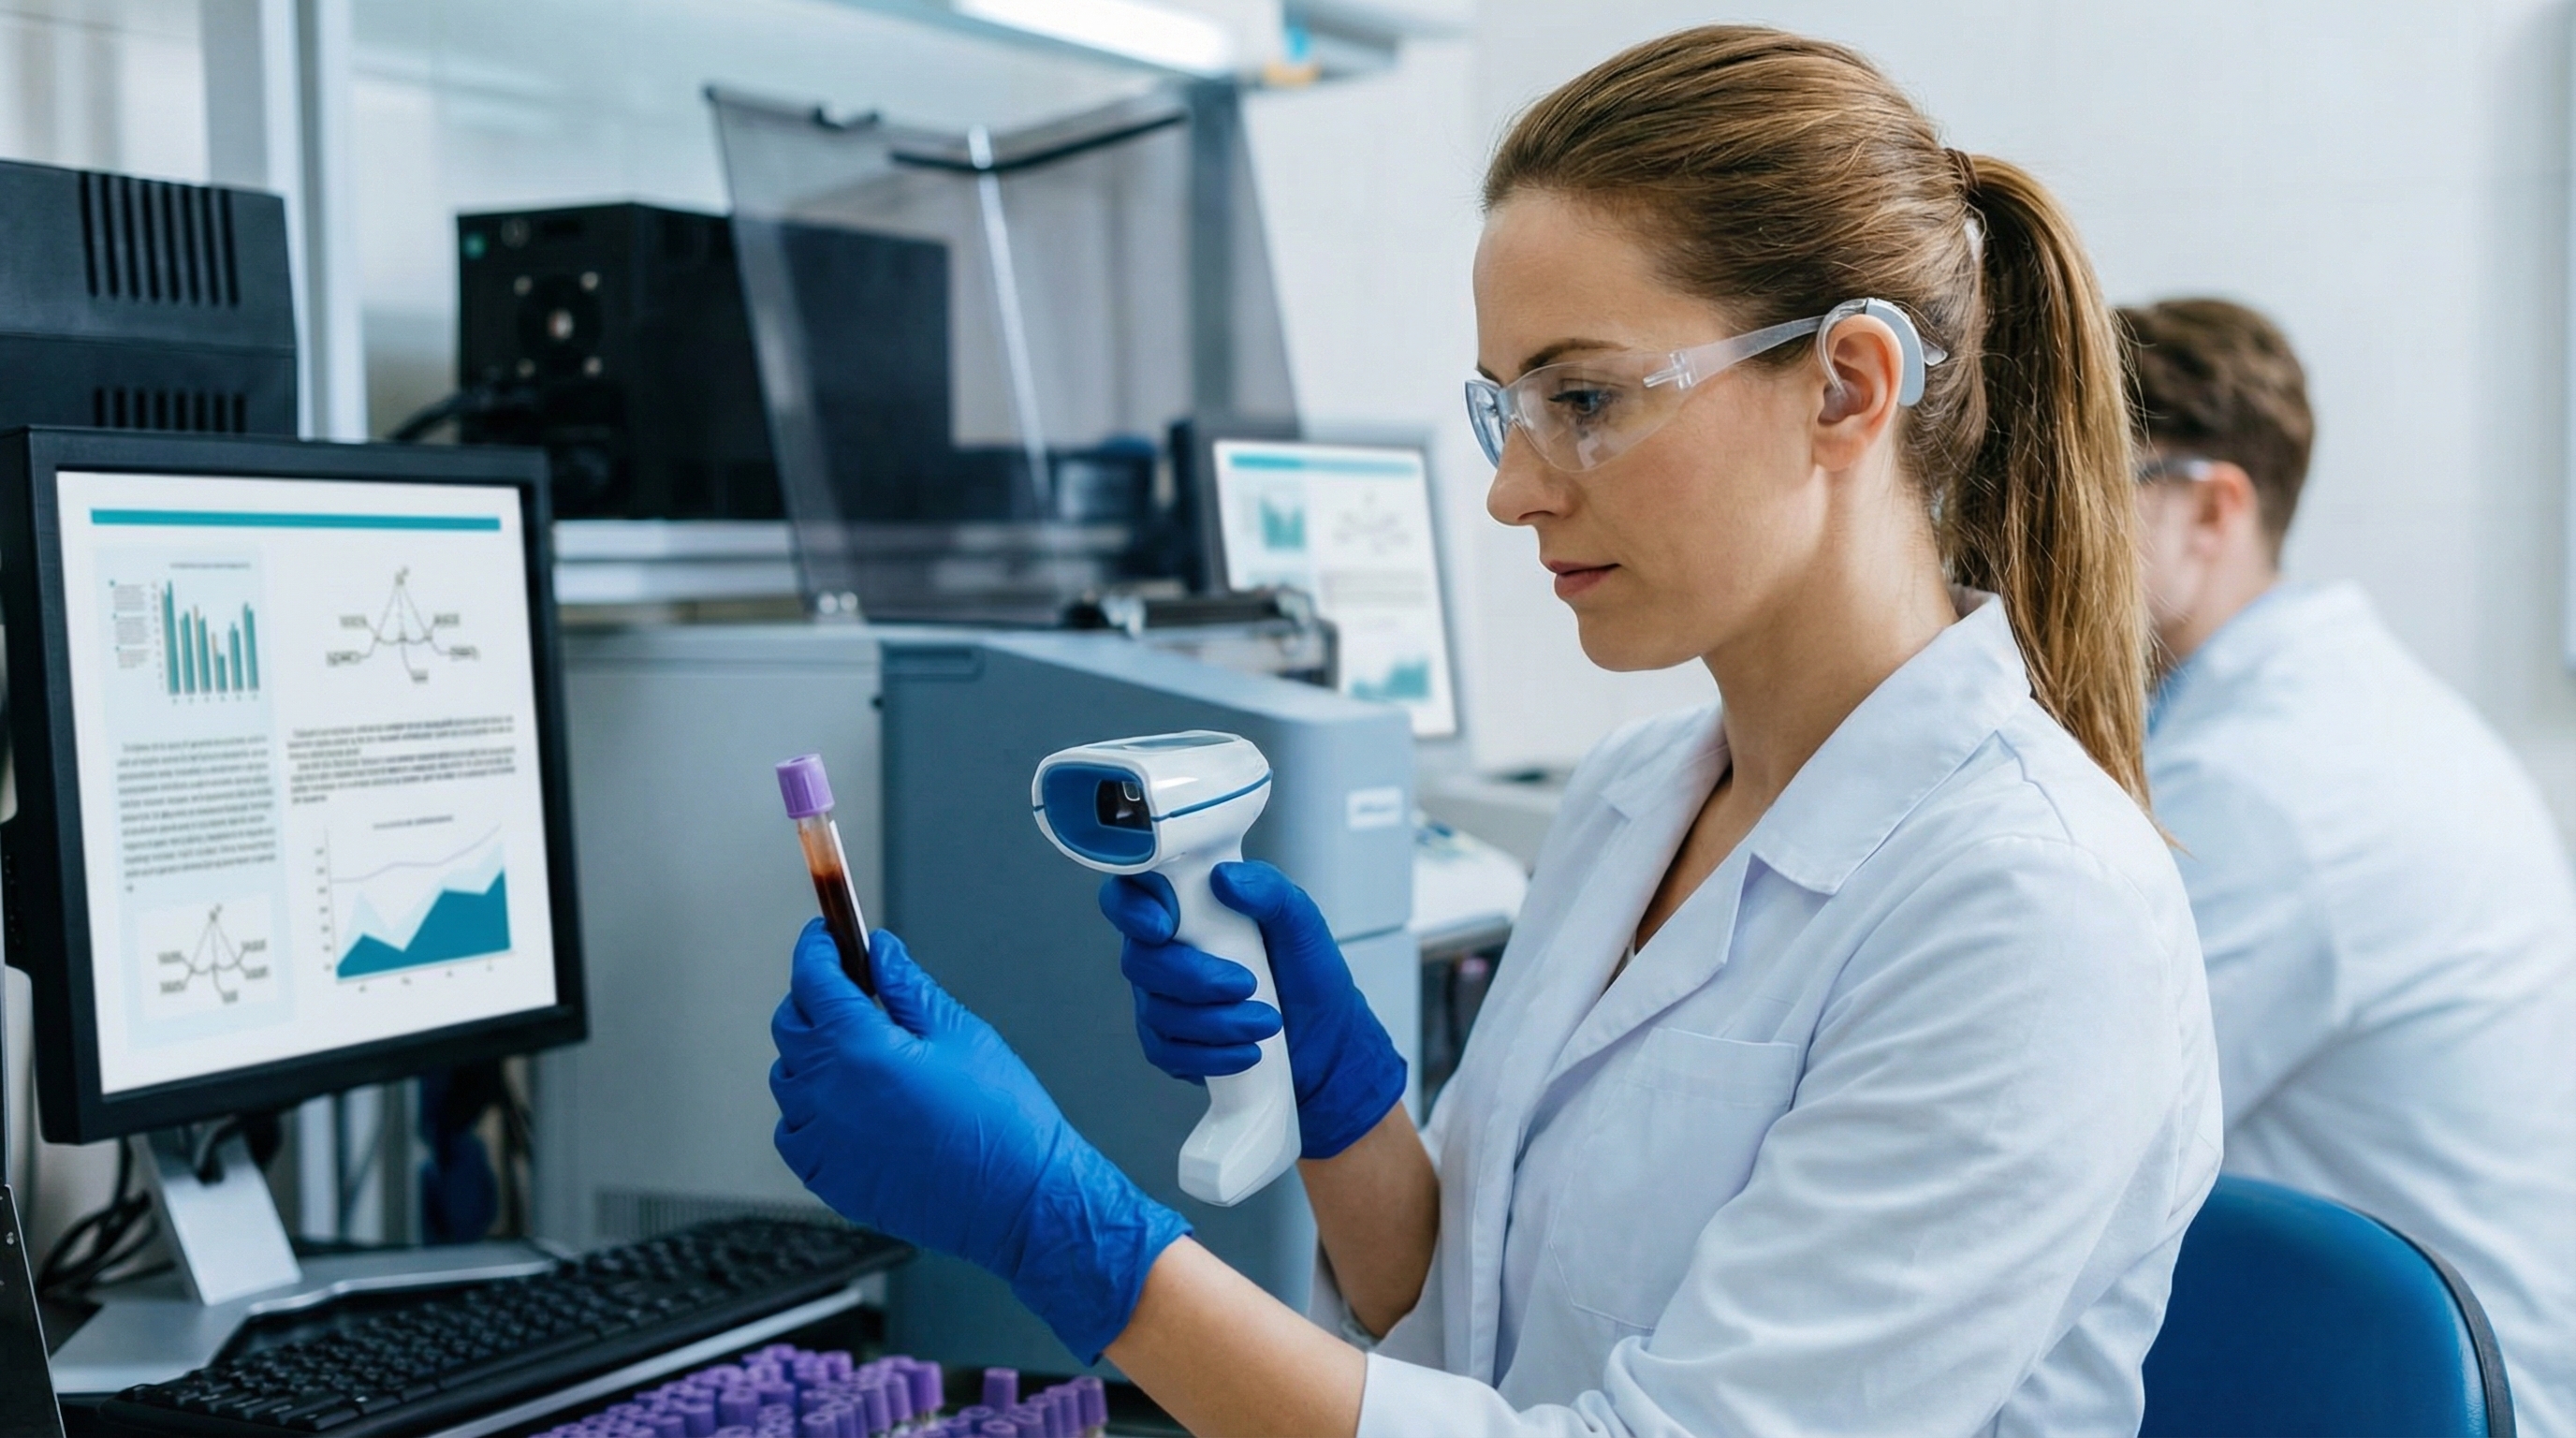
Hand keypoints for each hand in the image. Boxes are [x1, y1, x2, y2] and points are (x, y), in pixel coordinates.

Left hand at [771, 919, 1189, 1361]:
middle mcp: (826, 1093)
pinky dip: (808, 1108)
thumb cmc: (1001, 1118)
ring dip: (811, 1053)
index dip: (815, 948)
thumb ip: (907, 986)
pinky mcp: (826, 1178)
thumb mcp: (960, 1032)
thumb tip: (880, 950)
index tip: (825, 935)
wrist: (1017, 1200)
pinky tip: (849, 1104)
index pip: (812, 979)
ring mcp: (820, 1141)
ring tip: (858, 1051)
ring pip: (788, 1078)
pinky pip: (794, 1129)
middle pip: (791, 1025)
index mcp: (858, 1047)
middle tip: (850, 989)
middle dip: (813, 996)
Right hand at [1099, 861, 1406, 1160]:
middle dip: (1193, 978)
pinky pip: (1168, 1053)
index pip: (1128, 897)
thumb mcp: (1302, 922)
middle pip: (1140, 962)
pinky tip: (1247, 1051)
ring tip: (1266, 1021)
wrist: (1325, 1037)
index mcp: (1186, 909)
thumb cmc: (1306, 972)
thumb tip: (1225, 879)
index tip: (1164, 925)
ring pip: (1158, 1011)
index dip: (1132, 909)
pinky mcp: (1171, 1044)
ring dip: (1215, 1021)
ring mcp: (1162, 1000)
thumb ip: (1269, 891)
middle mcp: (1165, 952)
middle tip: (1245, 983)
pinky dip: (1211, 1055)